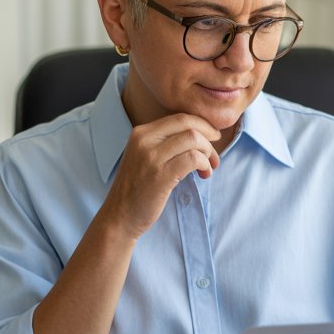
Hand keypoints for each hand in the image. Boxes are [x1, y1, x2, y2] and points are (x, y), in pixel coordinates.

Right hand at [99, 113, 220, 239]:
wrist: (119, 216)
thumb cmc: (137, 189)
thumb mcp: (145, 157)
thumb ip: (165, 144)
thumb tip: (199, 135)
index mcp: (141, 133)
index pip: (180, 117)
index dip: (203, 125)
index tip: (213, 137)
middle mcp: (144, 140)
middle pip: (188, 124)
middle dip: (209, 137)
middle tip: (214, 155)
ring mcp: (151, 157)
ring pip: (193, 139)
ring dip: (208, 153)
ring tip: (208, 168)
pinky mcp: (160, 175)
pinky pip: (192, 158)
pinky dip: (204, 164)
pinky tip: (204, 174)